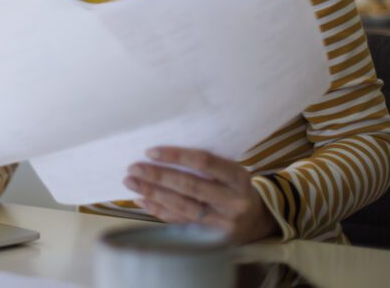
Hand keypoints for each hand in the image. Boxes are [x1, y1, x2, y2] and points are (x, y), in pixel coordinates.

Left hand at [123, 147, 278, 243]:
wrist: (258, 221)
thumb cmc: (236, 187)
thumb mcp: (232, 170)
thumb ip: (206, 163)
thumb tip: (161, 153)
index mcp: (239, 177)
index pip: (204, 162)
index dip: (176, 156)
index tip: (150, 152)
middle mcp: (233, 201)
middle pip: (189, 186)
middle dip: (157, 176)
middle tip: (134, 167)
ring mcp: (222, 222)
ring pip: (182, 206)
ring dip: (152, 193)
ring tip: (132, 182)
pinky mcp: (211, 237)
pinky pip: (179, 222)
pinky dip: (158, 210)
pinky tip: (142, 200)